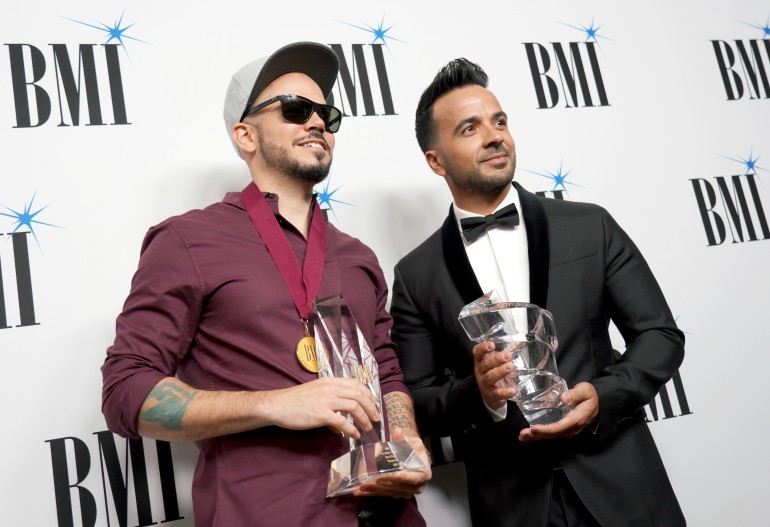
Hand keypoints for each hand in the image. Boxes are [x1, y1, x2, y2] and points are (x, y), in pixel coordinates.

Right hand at [265, 377, 380, 438]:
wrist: (278, 405)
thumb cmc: (295, 401)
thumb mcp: (316, 394)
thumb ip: (331, 404)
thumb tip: (340, 426)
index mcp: (330, 381)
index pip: (356, 384)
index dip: (368, 394)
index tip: (374, 404)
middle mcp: (330, 388)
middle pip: (359, 394)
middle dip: (371, 407)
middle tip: (376, 418)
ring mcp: (326, 400)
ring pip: (354, 406)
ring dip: (364, 418)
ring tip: (368, 427)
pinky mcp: (320, 414)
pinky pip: (342, 422)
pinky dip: (352, 429)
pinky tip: (354, 435)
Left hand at [353, 427, 431, 498]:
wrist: (412, 455)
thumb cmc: (413, 448)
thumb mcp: (412, 441)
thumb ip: (404, 439)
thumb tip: (397, 432)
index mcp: (424, 473)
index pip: (413, 478)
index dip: (402, 477)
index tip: (391, 475)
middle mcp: (417, 486)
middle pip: (399, 487)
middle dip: (383, 485)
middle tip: (370, 481)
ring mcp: (406, 491)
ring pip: (390, 492)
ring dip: (375, 490)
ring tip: (361, 487)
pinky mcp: (396, 493)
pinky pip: (384, 494)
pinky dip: (371, 493)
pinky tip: (359, 491)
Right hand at [473, 341, 515, 409]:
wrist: (490, 396)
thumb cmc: (494, 374)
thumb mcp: (496, 363)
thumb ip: (505, 353)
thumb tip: (519, 342)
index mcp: (481, 361)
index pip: (477, 352)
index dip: (483, 348)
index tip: (492, 345)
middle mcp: (480, 372)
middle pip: (485, 364)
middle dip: (496, 359)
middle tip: (507, 355)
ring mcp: (485, 384)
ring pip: (489, 377)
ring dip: (500, 372)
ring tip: (510, 367)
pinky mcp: (491, 395)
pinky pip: (497, 394)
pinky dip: (504, 392)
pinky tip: (512, 391)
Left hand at [518, 382, 598, 441]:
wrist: (597, 402)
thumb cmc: (590, 395)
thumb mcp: (585, 391)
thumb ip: (575, 394)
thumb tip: (563, 398)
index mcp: (576, 419)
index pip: (559, 427)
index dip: (546, 429)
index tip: (534, 428)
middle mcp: (572, 428)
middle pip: (553, 434)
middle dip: (538, 435)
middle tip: (523, 434)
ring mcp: (568, 430)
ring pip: (551, 435)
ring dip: (536, 436)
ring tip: (522, 436)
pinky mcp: (564, 428)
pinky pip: (552, 433)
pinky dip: (540, 434)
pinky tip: (529, 434)